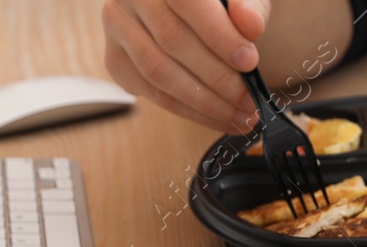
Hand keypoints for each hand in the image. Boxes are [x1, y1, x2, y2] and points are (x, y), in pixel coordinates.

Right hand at [102, 0, 267, 130]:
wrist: (191, 14)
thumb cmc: (216, 4)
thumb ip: (248, 6)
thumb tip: (251, 26)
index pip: (187, 3)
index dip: (219, 35)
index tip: (249, 62)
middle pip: (172, 41)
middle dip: (217, 77)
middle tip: (249, 100)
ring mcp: (117, 28)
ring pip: (158, 72)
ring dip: (203, 102)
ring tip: (237, 115)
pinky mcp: (115, 60)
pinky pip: (151, 92)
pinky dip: (187, 110)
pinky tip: (215, 115)